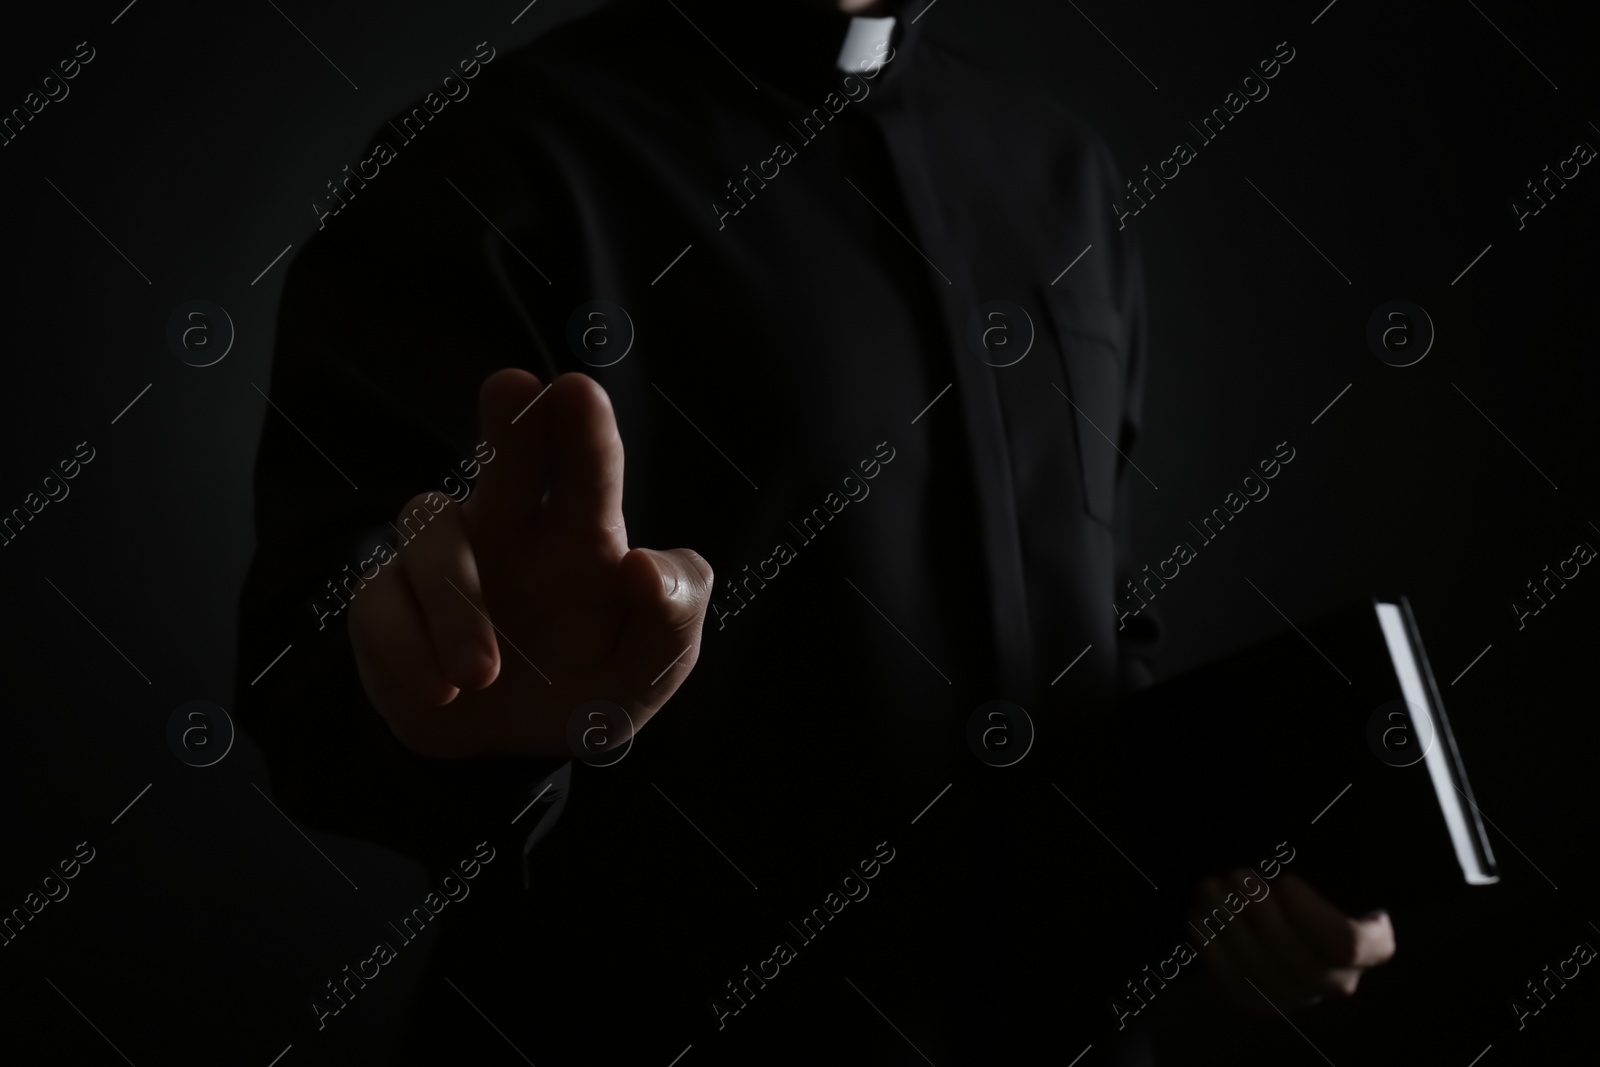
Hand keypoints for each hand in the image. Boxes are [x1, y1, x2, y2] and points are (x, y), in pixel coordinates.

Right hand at [347, 368, 714, 758]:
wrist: (505, 751)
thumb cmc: (588, 684)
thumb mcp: (652, 666)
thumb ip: (671, 615)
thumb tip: (644, 564)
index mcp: (582, 536)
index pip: (586, 469)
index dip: (582, 428)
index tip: (578, 391)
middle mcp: (510, 529)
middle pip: (504, 460)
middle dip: (509, 423)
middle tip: (512, 385)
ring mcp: (442, 561)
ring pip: (433, 535)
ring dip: (457, 607)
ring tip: (484, 676)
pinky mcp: (385, 601)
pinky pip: (383, 607)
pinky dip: (412, 653)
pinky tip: (444, 692)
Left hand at [1188, 871, 1395, 1013]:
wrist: (1294, 911)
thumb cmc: (1318, 878)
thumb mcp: (1329, 865)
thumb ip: (1320, 860)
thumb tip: (1286, 848)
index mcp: (1373, 945)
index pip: (1350, 945)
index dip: (1313, 918)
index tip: (1286, 881)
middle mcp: (1340, 981)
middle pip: (1301, 964)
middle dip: (1261, 917)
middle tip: (1236, 876)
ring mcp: (1300, 997)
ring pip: (1264, 979)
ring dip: (1230, 930)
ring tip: (1210, 889)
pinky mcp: (1262, 1002)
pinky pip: (1235, 985)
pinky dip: (1212, 950)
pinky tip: (1197, 917)